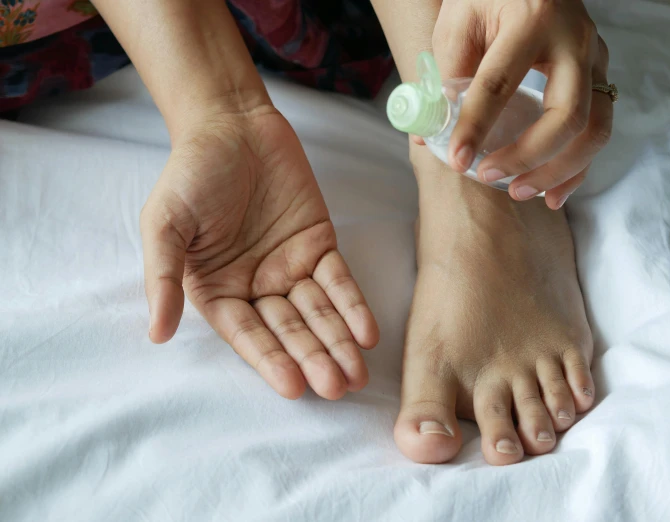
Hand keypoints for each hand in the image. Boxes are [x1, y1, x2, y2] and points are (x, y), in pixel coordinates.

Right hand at [140, 107, 378, 399]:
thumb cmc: (191, 173)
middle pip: (289, 330)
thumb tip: (157, 334)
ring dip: (338, 342)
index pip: (247, 334)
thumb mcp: (165, 223)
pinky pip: (339, 280)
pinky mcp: (319, 245)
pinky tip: (367, 332)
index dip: (269, 360)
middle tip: (336, 386)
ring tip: (357, 373)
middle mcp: (256, 287)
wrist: (233, 124)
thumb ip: (164, 277)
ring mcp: (290, 267)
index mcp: (217, 290)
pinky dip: (353, 305)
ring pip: (319, 313)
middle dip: (313, 358)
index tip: (293, 387)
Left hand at [429, 0, 612, 208]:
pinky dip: (577, 168)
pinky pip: (599, 130)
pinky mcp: (600, 76)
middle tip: (489, 177)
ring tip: (519, 192)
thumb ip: (446, 74)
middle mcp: (574, 39)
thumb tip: (430, 135)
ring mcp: (595, 58)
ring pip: (594, 129)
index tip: (456, 160)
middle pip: (566, 114)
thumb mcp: (459, 22)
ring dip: (558, 170)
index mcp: (531, 19)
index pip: (500, 82)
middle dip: (527, 156)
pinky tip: (552, 194)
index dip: (476, 126)